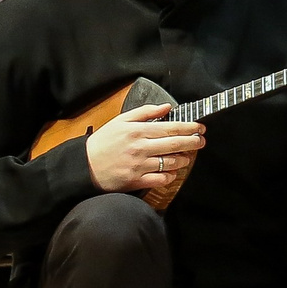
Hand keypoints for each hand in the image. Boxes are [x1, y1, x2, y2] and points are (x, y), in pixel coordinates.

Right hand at [85, 103, 203, 197]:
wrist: (85, 165)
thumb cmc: (103, 142)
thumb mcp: (121, 121)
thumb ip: (145, 112)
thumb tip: (167, 107)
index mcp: (138, 131)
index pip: (170, 128)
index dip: (189, 128)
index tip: (200, 128)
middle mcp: (141, 148)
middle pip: (175, 144)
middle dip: (193, 142)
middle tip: (201, 141)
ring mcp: (139, 165)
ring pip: (170, 162)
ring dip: (183, 160)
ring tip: (187, 157)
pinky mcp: (136, 181)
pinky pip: (160, 179)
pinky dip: (170, 176)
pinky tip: (172, 172)